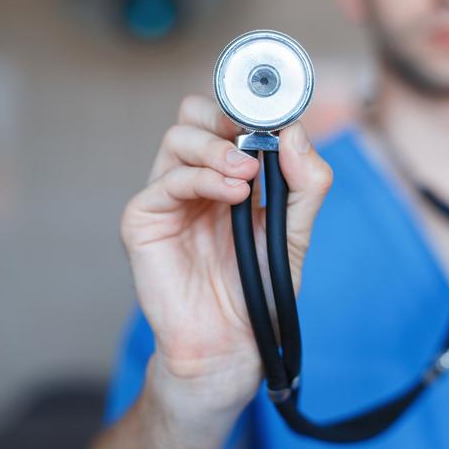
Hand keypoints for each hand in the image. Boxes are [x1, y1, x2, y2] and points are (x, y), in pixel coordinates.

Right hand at [121, 94, 332, 412]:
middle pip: (193, 114)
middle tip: (254, 138)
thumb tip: (293, 132)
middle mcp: (194, 178)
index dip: (249, 109)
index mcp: (226, 174)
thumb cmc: (258, 285)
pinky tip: (233, 195)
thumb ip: (304, 182)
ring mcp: (167, 196)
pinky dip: (203, 179)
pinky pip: (167, 181)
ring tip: (248, 175)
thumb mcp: (295, 229)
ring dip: (217, 148)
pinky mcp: (144, 219)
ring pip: (178, 138)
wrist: (231, 339)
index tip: (277, 115)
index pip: (226, 118)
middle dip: (225, 118)